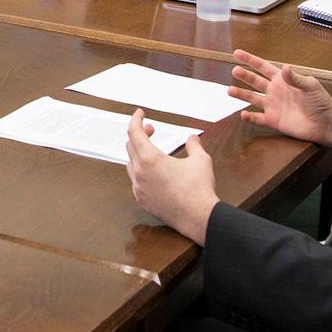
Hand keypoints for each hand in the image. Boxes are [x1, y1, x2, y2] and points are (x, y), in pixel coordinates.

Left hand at [122, 110, 217, 244]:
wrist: (198, 217)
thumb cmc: (199, 189)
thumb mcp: (201, 160)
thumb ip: (194, 145)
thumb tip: (193, 138)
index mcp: (150, 159)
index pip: (134, 132)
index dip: (136, 120)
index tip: (140, 113)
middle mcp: (139, 173)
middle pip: (130, 147)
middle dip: (140, 135)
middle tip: (152, 130)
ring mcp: (139, 188)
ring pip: (131, 164)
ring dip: (138, 154)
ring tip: (152, 150)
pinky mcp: (142, 200)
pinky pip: (136, 181)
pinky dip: (141, 172)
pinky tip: (153, 172)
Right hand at [229, 49, 331, 147]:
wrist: (326, 123)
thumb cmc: (321, 102)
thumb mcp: (310, 86)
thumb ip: (296, 78)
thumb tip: (284, 67)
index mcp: (282, 80)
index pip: (263, 67)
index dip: (250, 60)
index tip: (237, 53)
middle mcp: (275, 91)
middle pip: (255, 81)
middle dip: (244, 75)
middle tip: (234, 70)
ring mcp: (272, 106)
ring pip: (252, 98)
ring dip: (241, 94)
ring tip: (230, 90)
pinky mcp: (273, 120)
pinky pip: (258, 118)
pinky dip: (250, 117)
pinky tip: (243, 114)